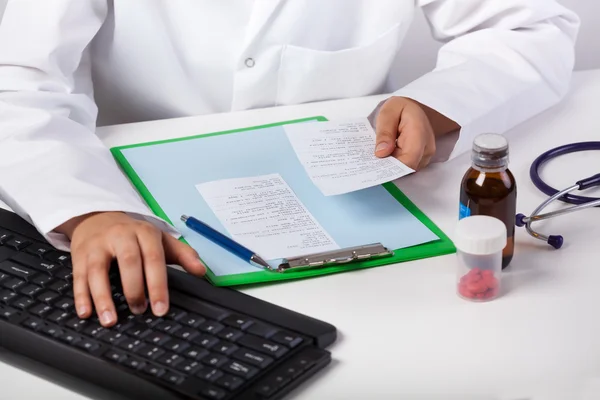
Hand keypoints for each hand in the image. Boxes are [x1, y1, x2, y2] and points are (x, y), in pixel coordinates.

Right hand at [57, 212, 205, 326]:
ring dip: (103, 297)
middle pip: (128, 262)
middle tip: (140, 311)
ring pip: (98, 270)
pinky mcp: (80, 254)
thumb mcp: (160, 240)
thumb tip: (201, 271)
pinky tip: (86, 313)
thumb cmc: (134, 235)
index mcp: (145, 232)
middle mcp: (121, 236)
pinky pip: (78, 276)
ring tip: (110, 320)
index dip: (158, 285)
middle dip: (135, 289)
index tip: (161, 308)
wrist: (98, 217)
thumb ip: (183, 254)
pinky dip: (81, 296)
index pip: (154, 259)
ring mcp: (98, 244)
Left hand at [374, 96, 459, 169]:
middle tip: (373, 160)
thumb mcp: (388, 113)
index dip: (392, 168)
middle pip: (406, 168)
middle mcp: (426, 148)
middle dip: (389, 167)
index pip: (409, 160)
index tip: (377, 166)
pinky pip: (406, 168)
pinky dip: (395, 164)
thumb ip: (384, 132)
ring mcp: (425, 156)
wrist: (415, 110)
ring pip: (406, 170)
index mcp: (419, 133)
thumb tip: (381, 153)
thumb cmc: (400, 109)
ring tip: (380, 154)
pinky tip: (386, 156)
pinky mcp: (420, 160)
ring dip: (391, 165)